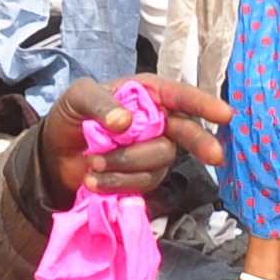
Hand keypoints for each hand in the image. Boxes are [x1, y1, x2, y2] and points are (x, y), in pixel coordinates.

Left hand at [41, 76, 223, 194]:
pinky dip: (117, 183)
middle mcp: (157, 123)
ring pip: (159, 162)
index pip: (180, 96)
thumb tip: (125, 122)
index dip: (203, 104)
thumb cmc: (70, 117)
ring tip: (92, 163)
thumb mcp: (78, 98)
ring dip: (125, 166)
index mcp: (147, 95)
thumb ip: (100, 104)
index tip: (225, 115)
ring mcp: (152, 153)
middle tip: (215, 157)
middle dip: (200, 144)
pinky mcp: (143, 178)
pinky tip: (94, 179)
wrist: (54, 154)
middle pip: (187, 133)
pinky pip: (143, 184)